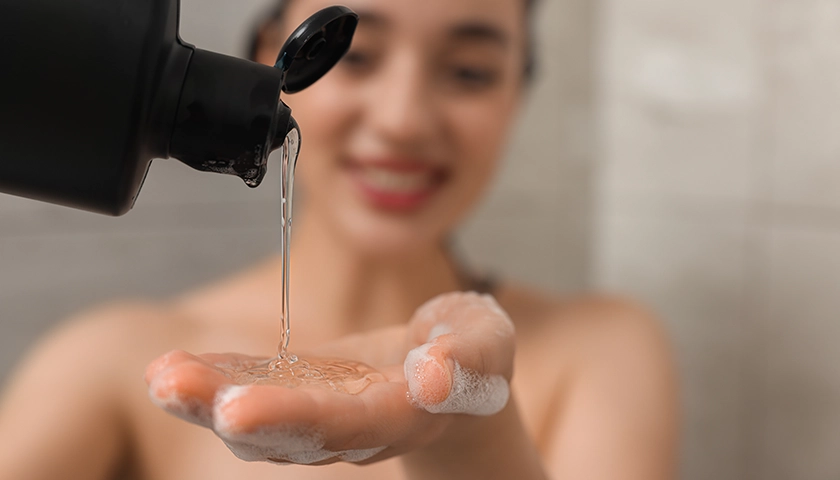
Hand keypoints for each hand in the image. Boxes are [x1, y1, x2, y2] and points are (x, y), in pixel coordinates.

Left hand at [145, 292, 515, 465]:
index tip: (237, 407)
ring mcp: (318, 415)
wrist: (443, 370)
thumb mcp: (484, 339)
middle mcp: (354, 429)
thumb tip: (433, 374)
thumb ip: (467, 356)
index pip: (350, 422)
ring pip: (260, 421)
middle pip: (291, 432)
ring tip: (161, 375)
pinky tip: (171, 368)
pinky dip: (212, 383)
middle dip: (231, 412)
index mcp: (403, 415)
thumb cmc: (468, 350)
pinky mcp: (296, 392)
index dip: (297, 416)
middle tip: (174, 387)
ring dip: (206, 401)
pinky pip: (251, 392)